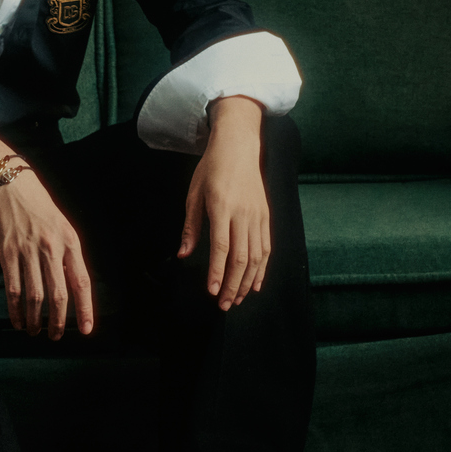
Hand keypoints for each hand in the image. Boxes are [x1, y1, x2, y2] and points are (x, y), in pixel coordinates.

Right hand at [0, 169, 95, 339]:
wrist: (12, 186)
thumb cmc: (40, 208)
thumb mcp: (63, 227)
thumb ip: (68, 255)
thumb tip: (72, 286)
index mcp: (70, 242)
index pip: (81, 282)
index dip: (85, 309)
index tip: (86, 329)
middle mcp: (51, 248)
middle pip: (58, 294)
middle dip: (58, 321)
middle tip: (55, 335)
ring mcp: (28, 251)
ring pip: (35, 295)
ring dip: (35, 319)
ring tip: (35, 330)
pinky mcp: (8, 253)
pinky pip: (13, 288)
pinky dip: (15, 308)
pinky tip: (17, 319)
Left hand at [178, 96, 270, 310]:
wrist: (239, 147)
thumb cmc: (211, 169)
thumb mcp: (194, 194)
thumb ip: (191, 227)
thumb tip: (183, 254)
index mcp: (221, 207)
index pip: (221, 247)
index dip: (217, 272)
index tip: (213, 292)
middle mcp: (243, 213)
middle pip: (241, 257)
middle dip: (233, 284)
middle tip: (225, 304)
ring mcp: (258, 215)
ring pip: (257, 256)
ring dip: (248, 281)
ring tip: (238, 299)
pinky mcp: (266, 216)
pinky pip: (267, 247)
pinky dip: (262, 268)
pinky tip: (256, 283)